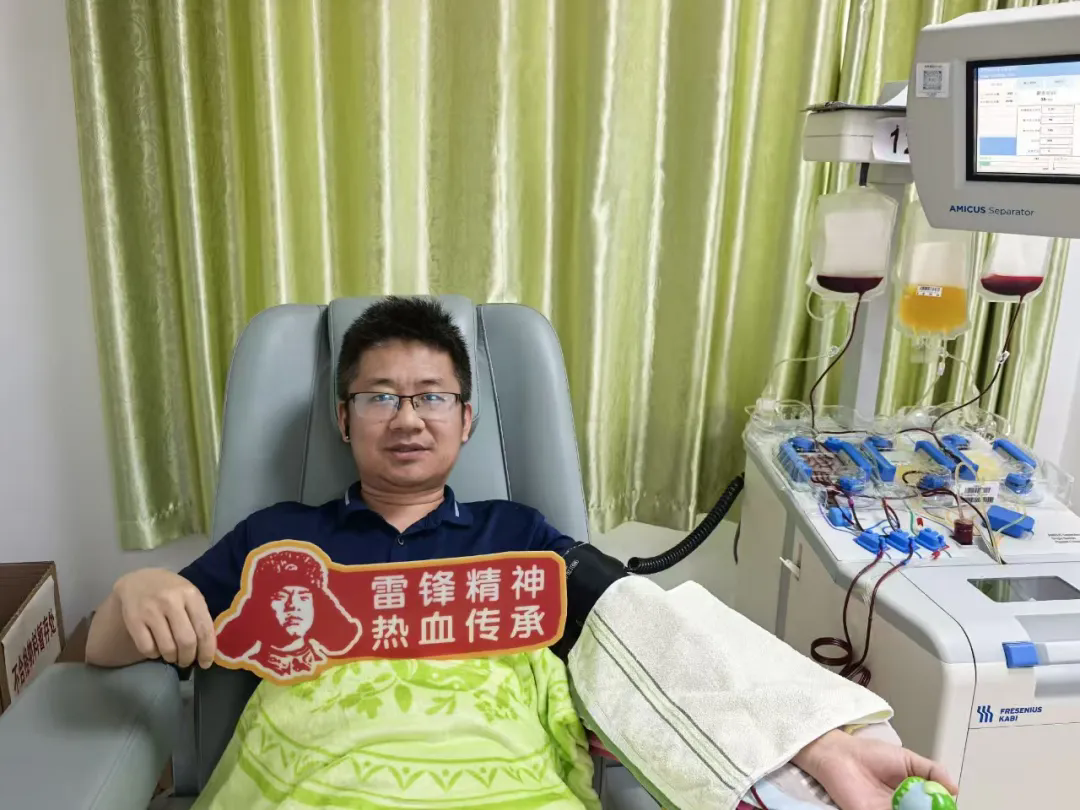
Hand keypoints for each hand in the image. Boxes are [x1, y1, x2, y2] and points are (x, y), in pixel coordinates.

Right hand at [114, 568, 215, 667]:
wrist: (138, 580)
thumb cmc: (170, 590)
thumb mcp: (189, 595)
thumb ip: (199, 615)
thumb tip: (207, 648)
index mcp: (191, 594)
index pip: (204, 629)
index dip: (207, 651)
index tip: (205, 663)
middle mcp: (171, 601)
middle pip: (186, 641)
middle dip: (188, 657)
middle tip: (186, 661)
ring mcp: (151, 610)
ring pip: (167, 648)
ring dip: (172, 658)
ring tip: (173, 656)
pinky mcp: (133, 620)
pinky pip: (147, 648)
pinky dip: (154, 655)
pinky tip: (156, 650)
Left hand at [793, 730, 957, 809]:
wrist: (840, 754)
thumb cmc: (870, 754)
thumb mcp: (908, 759)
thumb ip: (932, 771)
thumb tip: (955, 789)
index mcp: (913, 795)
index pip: (932, 807)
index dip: (942, 807)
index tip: (949, 807)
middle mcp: (901, 807)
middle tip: (940, 808)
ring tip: (923, 805)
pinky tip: (900, 806)